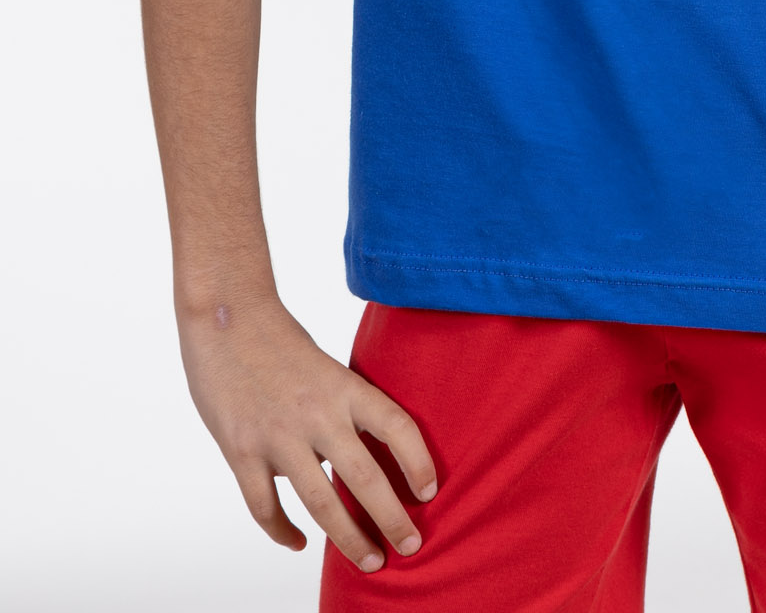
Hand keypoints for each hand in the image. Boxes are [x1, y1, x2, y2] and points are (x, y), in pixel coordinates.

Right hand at [177, 294, 437, 573]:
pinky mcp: (241, 450)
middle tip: (412, 545)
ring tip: (370, 561)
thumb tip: (366, 449)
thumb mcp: (325, 366)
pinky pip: (265, 507)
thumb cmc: (278, 339)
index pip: (397, 426)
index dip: (419, 461)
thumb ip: (341, 406)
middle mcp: (317, 412)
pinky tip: (299, 543)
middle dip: (392, 518)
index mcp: (343, 385)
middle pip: (365, 477)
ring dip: (348, 538)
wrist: (225, 315)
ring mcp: (277, 434)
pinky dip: (283, 532)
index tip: (430, 491)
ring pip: (321, 503)